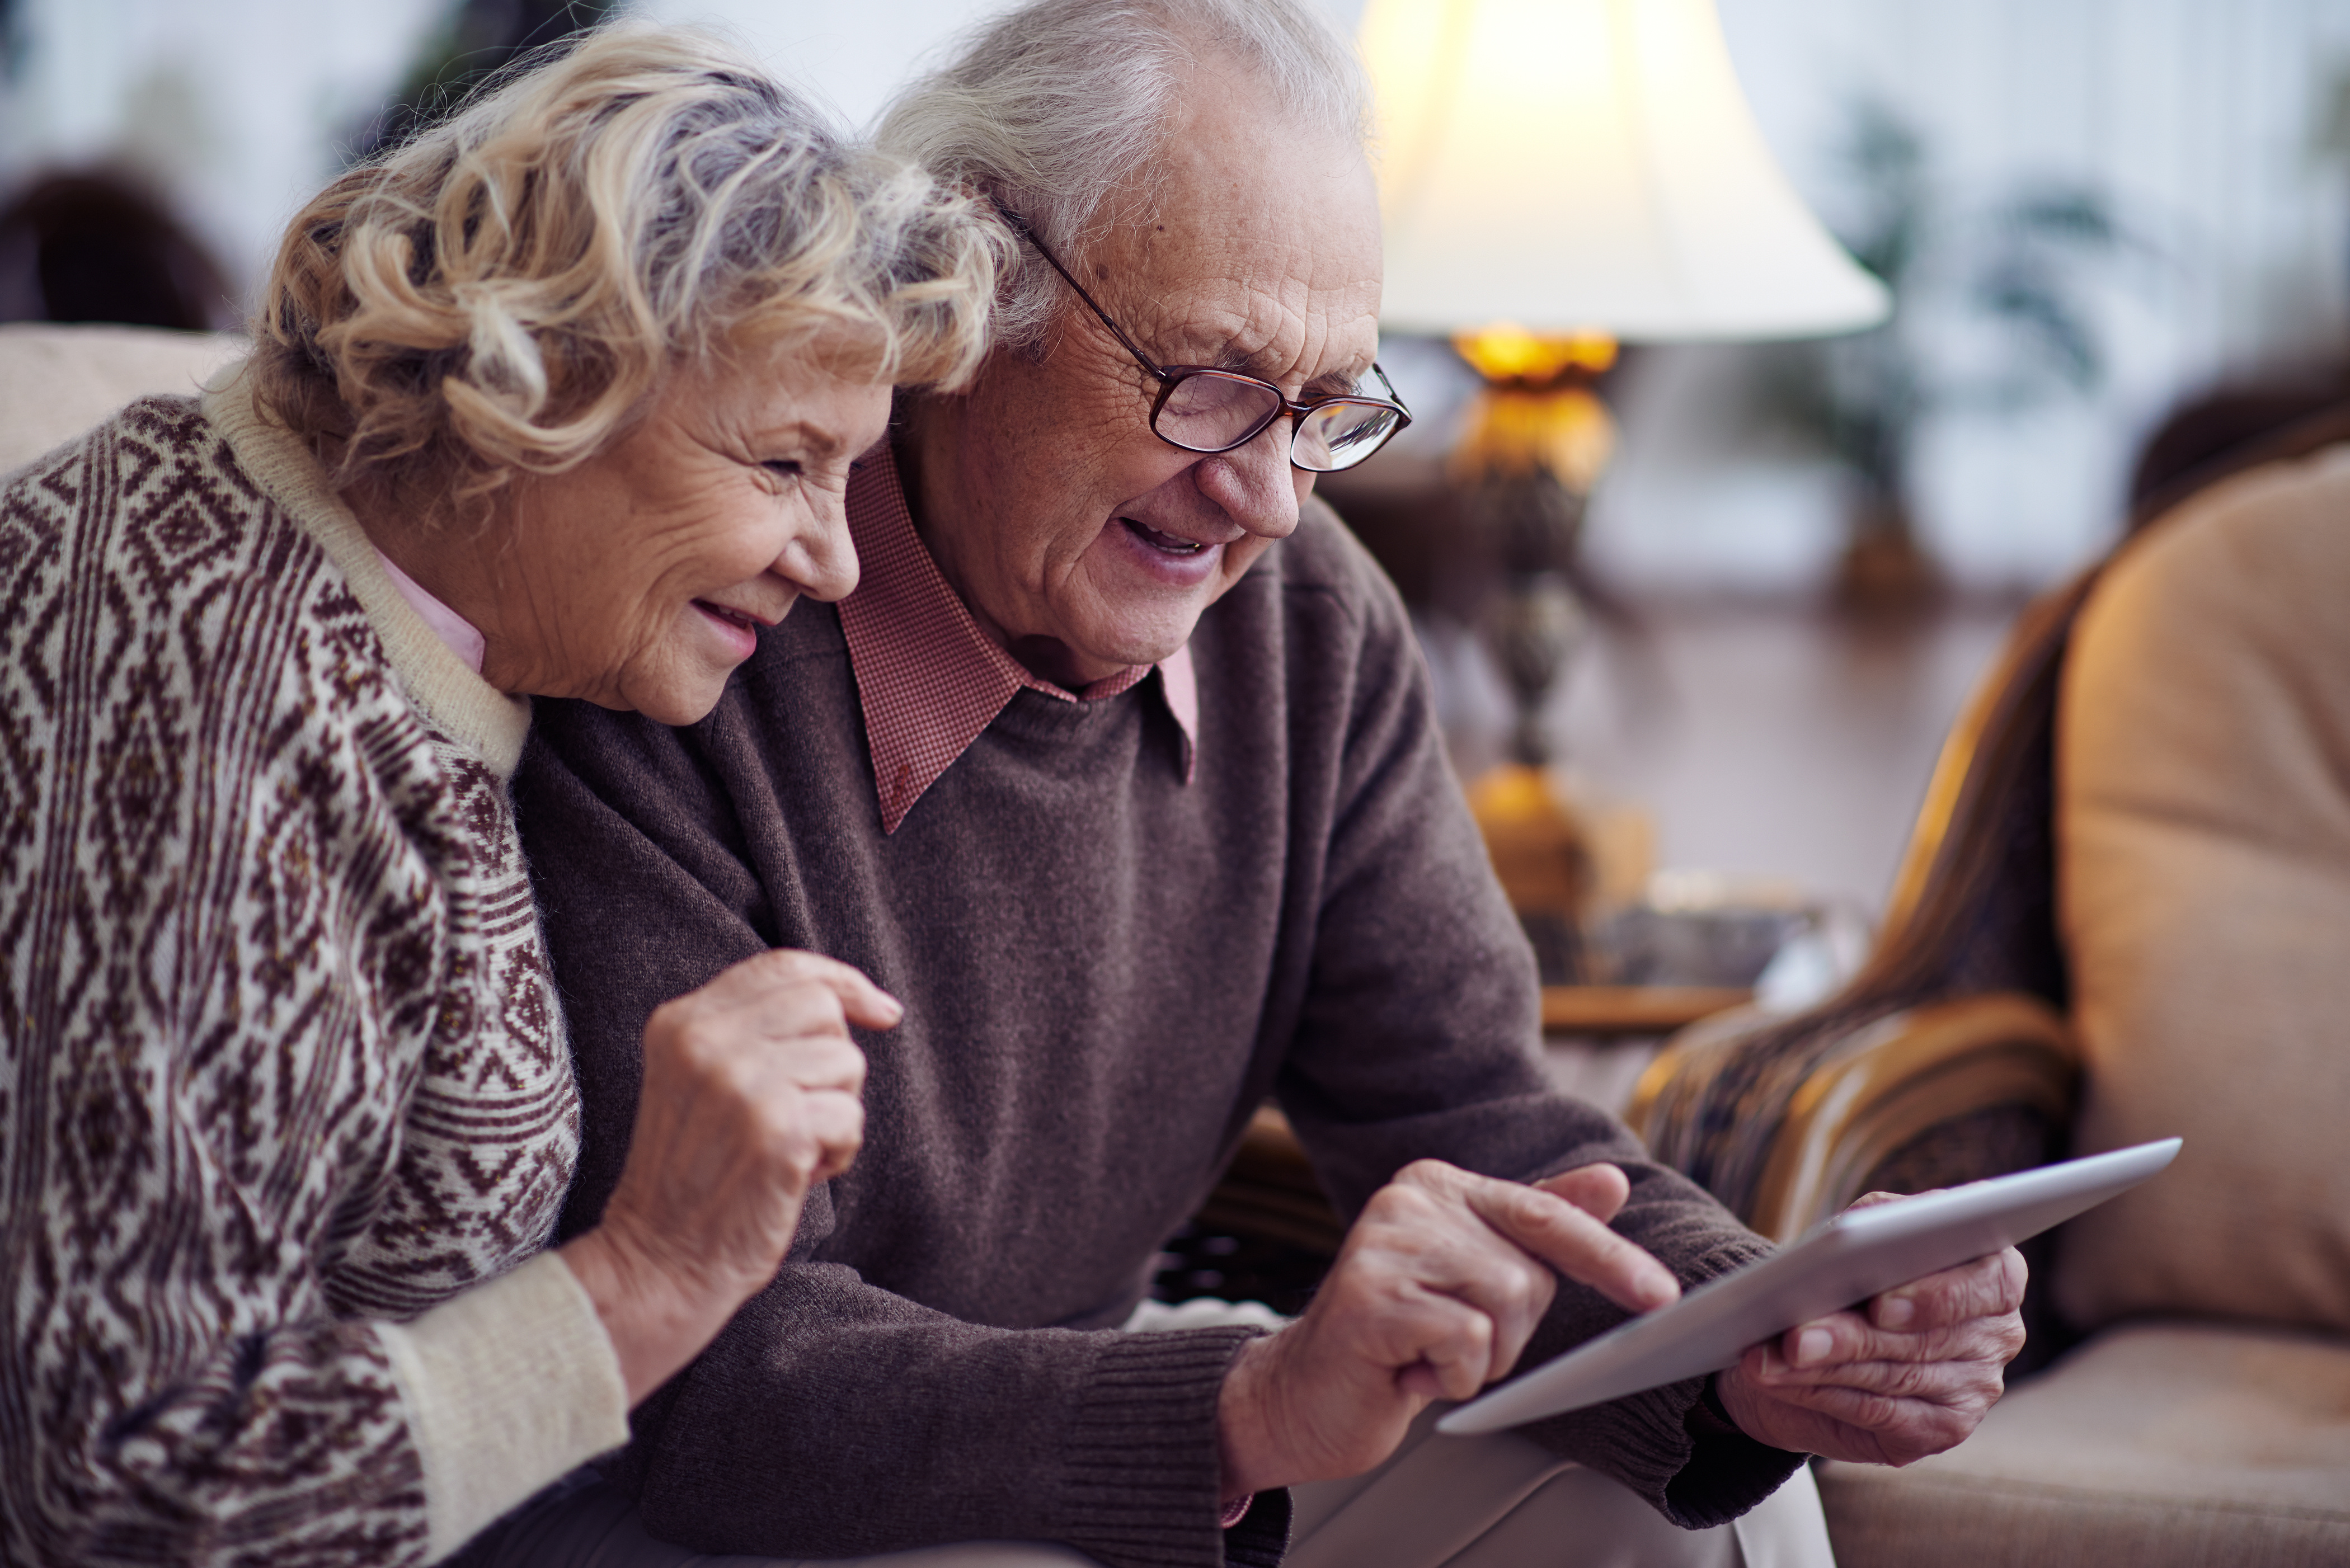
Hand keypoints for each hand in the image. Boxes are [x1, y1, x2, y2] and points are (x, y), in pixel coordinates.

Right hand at [560, 949, 893, 1403]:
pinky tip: (797, 1177)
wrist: (659, 1262)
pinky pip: (850, 1116)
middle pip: (822, 1008)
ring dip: (836, 1112)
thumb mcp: (703, 1080)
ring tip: (789, 1150)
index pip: (783, 966)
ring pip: (845, 1062)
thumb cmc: (698, 1174)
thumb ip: (753, 1031)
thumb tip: (863, 1003)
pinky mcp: (776, 1128)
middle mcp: (705, 1041)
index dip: (842, 981)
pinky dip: (839, 1152)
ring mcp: (740, 1082)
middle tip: (800, 1111)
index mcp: (682, 1021)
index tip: (881, 1010)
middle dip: (833, 1061)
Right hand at [1216, 1160, 1679, 1496]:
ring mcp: (1384, 1242)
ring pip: (1504, 1307)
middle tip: (1448, 1341)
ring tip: (1426, 1354)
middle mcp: (1408, 1198)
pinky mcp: (1369, 1296)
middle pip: (1527, 1275)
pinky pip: (1467, 1342)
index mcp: (1437, 1184)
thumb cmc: (1399, 1338)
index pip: (1545, 1215)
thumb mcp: (1477, 1276)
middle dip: (1507, 1332)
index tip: (1662, 1296)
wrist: (1307, 1394)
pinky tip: (1406, 1370)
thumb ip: (1538, 1227)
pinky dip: (1450, 1376)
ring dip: (1480, 1357)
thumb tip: (1611, 1181)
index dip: (1609, 1257)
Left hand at [1714, 1192, 2027, 1464]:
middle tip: (1793, 1338)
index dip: (1937, 1295)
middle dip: (1850, 1338)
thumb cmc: (1852, 1271)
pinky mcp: (1943, 1428)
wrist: (1825, 1332)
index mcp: (1994, 1272)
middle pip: (1923, 1339)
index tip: (1881, 1305)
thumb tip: (1851, 1239)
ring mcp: (1978, 1386)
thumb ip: (1870, 1228)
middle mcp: (1998, 1331)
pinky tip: (1779, 1382)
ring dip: (1820, 1370)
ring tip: (1766, 1359)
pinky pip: (1879, 1413)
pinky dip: (1821, 1395)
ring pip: (1892, 1377)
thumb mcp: (1859, 1238)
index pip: (1991, 1281)